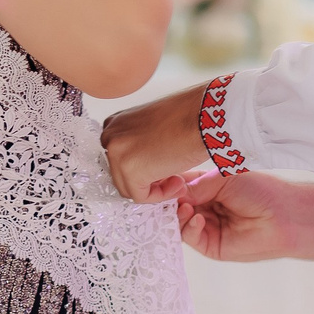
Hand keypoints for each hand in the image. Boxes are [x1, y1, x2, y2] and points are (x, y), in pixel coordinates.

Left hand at [100, 84, 214, 200]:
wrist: (202, 117)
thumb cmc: (188, 118)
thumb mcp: (155, 127)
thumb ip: (142, 144)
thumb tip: (144, 165)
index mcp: (115, 123)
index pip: (120, 158)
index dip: (143, 167)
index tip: (162, 169)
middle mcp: (110, 136)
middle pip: (121, 173)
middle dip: (147, 179)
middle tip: (173, 178)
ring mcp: (116, 153)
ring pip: (128, 187)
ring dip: (155, 188)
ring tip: (178, 180)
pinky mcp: (129, 170)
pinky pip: (140, 196)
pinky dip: (160, 195)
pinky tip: (178, 183)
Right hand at [174, 170, 313, 262]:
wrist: (286, 216)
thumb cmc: (261, 191)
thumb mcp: (224, 179)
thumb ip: (196, 185)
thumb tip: (171, 193)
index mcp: (206, 187)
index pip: (178, 185)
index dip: (167, 183)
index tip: (156, 178)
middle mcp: (203, 206)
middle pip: (173, 204)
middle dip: (168, 200)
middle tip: (163, 195)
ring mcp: (205, 226)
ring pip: (178, 221)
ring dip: (177, 214)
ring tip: (185, 207)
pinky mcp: (210, 245)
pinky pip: (190, 237)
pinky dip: (189, 227)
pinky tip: (198, 218)